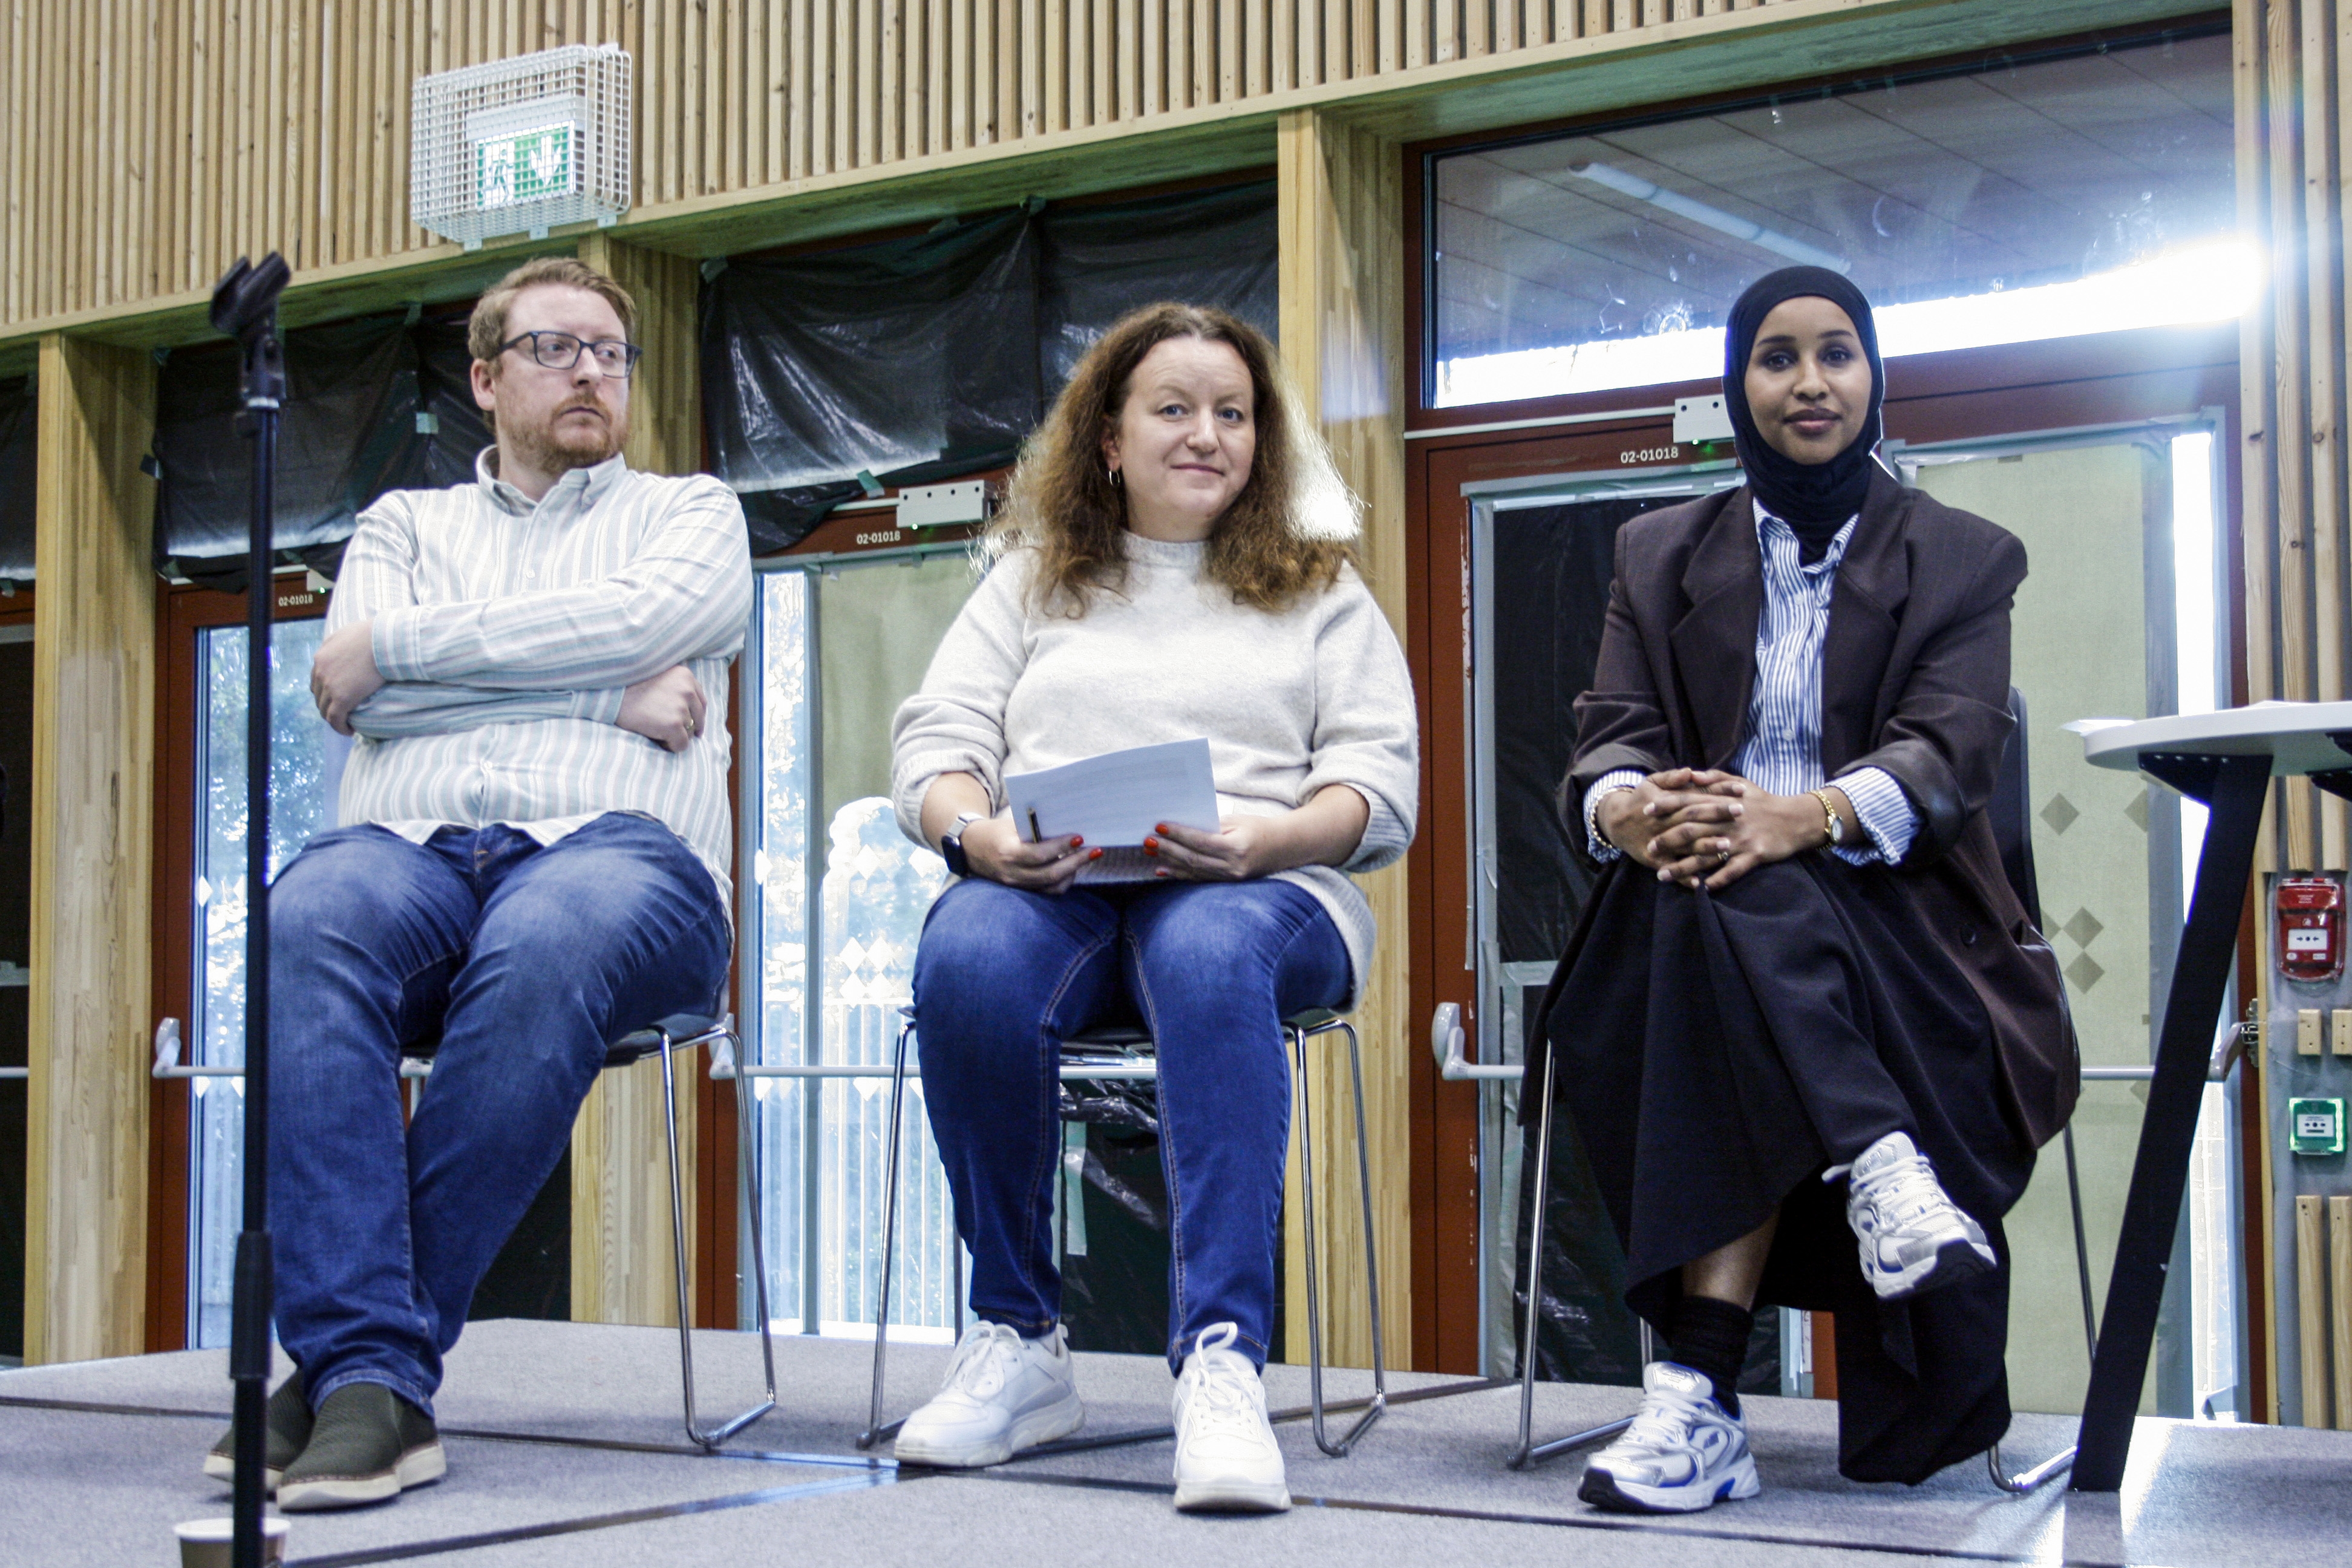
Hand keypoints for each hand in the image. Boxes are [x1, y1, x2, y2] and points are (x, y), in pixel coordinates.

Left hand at [310, 621, 384, 735]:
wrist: (384, 641)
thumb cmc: (371, 635)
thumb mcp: (345, 634)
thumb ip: (336, 644)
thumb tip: (338, 651)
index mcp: (321, 659)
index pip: (316, 682)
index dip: (325, 692)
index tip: (337, 698)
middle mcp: (320, 673)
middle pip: (319, 697)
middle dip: (329, 706)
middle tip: (344, 712)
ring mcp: (330, 687)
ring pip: (325, 710)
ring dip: (334, 718)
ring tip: (347, 722)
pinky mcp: (342, 698)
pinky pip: (335, 719)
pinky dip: (340, 727)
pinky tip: (349, 730)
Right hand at [617, 666, 707, 752]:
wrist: (610, 696)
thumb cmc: (629, 687)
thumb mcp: (659, 676)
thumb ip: (677, 687)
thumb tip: (692, 712)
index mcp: (685, 675)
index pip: (701, 702)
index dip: (696, 715)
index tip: (693, 725)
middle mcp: (687, 690)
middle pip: (697, 718)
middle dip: (688, 727)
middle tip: (672, 732)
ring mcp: (681, 708)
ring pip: (689, 733)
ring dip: (675, 735)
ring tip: (656, 731)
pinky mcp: (673, 725)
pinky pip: (681, 745)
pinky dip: (671, 747)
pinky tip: (658, 741)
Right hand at [962, 817, 1097, 893]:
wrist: (970, 848)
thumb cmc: (996, 831)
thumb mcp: (1012, 825)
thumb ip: (1035, 829)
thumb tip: (1067, 826)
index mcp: (1008, 852)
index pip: (1039, 855)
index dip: (1061, 848)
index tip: (1079, 837)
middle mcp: (1011, 872)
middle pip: (1049, 874)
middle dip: (1076, 862)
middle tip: (1094, 851)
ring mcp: (1015, 884)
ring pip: (1050, 886)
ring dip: (1072, 873)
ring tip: (1086, 858)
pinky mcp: (1020, 890)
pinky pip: (1046, 891)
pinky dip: (1062, 881)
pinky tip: (1072, 869)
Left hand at [1143, 817, 1275, 880]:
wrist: (1284, 847)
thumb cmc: (1259, 828)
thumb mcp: (1237, 821)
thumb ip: (1211, 826)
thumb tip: (1181, 827)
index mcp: (1237, 847)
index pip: (1201, 841)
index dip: (1179, 835)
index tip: (1160, 827)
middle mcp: (1233, 866)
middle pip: (1193, 859)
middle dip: (1168, 849)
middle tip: (1147, 841)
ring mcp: (1230, 878)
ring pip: (1193, 871)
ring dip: (1169, 861)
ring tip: (1149, 852)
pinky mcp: (1227, 883)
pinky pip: (1199, 878)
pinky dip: (1179, 873)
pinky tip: (1162, 870)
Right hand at [1596, 768, 1741, 871]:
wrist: (1615, 822)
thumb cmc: (1640, 799)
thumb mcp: (1651, 782)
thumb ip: (1671, 777)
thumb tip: (1690, 771)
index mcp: (1665, 802)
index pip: (1695, 796)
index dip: (1717, 793)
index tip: (1740, 791)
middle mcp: (1663, 822)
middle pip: (1693, 818)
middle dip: (1717, 815)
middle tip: (1742, 812)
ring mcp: (1659, 842)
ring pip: (1684, 845)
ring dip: (1705, 847)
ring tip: (1727, 846)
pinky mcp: (1653, 859)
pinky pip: (1670, 869)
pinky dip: (1683, 877)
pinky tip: (1701, 883)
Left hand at [1627, 775, 1841, 891]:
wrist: (1797, 818)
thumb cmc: (1764, 800)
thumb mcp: (1740, 783)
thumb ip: (1713, 779)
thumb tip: (1689, 774)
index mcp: (1723, 801)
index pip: (1689, 801)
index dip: (1666, 806)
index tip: (1646, 811)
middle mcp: (1729, 820)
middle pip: (1692, 829)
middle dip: (1668, 839)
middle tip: (1649, 848)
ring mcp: (1741, 839)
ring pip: (1706, 855)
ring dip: (1683, 867)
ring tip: (1662, 875)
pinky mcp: (1754, 855)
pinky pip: (1732, 871)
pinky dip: (1716, 880)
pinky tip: (1699, 888)